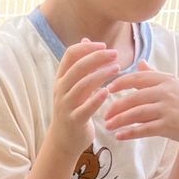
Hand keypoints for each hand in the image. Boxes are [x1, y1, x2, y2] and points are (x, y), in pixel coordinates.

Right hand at [49, 40, 119, 158]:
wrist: (64, 140)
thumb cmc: (73, 108)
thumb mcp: (73, 85)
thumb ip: (80, 64)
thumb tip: (86, 39)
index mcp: (61, 79)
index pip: (70, 55)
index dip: (87, 47)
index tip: (104, 45)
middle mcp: (61, 90)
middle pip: (77, 67)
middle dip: (97, 58)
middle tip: (115, 54)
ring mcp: (66, 106)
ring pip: (82, 85)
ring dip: (101, 74)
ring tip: (117, 69)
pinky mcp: (74, 121)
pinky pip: (85, 108)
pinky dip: (96, 99)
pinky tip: (107, 92)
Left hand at [103, 61, 178, 149]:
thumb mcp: (172, 84)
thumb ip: (154, 75)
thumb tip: (140, 63)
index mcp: (165, 80)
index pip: (138, 78)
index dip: (121, 83)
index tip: (108, 89)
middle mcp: (166, 92)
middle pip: (134, 97)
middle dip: (116, 106)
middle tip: (104, 114)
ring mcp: (168, 109)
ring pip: (137, 114)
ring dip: (120, 120)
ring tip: (108, 126)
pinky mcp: (169, 125)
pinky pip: (145, 129)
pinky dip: (130, 133)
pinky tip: (119, 136)